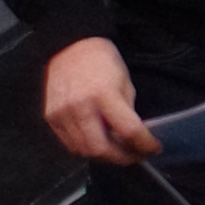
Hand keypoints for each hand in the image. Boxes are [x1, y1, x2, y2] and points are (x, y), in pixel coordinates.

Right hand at [44, 35, 160, 166]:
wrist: (70, 46)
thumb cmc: (102, 62)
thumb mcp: (124, 82)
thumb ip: (127, 112)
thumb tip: (133, 138)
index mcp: (104, 94)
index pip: (128, 130)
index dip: (144, 144)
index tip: (153, 149)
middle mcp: (80, 106)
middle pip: (101, 149)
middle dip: (122, 158)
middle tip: (134, 155)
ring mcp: (62, 114)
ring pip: (84, 151)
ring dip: (104, 156)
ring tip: (117, 149)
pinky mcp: (51, 118)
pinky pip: (69, 144)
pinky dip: (85, 148)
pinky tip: (97, 141)